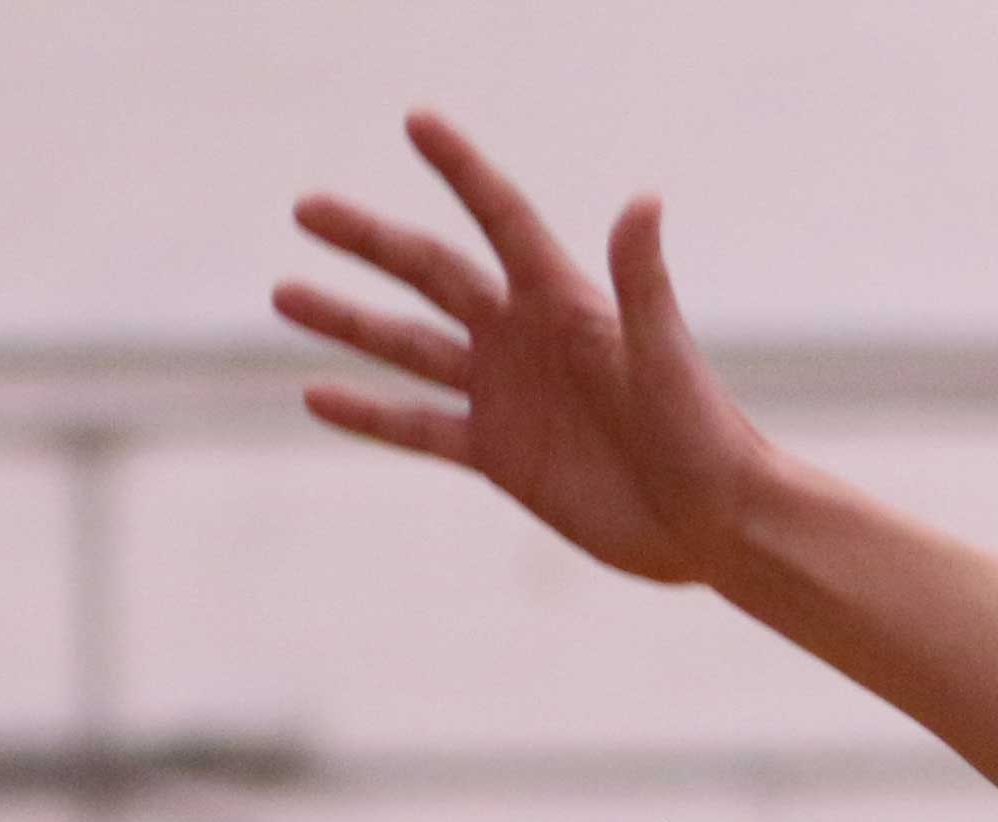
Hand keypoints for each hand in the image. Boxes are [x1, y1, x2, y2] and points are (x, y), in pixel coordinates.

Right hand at [285, 116, 784, 586]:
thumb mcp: (666, 358)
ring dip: (348, 321)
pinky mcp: (500, 454)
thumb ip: (642, 283)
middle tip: (306, 208)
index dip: (461, 170)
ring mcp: (507, 395)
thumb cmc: (705, 435)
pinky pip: (419, 427)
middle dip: (369, 241)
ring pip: (410, 347)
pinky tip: (315, 395)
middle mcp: (526, 337)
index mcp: (565, 301)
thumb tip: (643, 198)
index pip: (501, 217)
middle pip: (433, 273)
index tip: (417, 122)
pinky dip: (369, 414)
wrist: (714, 524)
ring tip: (283, 294)